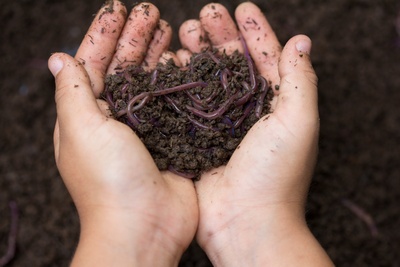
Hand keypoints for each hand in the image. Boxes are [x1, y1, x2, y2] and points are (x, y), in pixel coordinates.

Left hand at [48, 2, 196, 265]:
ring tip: (168, 28)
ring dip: (157, 54)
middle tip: (150, 11)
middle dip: (135, 37)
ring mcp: (145, 129)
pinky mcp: (170, 138)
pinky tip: (184, 62)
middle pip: (124, 67)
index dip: (104, 34)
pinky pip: (174, 102)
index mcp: (86, 116)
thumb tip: (58, 58)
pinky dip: (177, 80)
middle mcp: (114, 120)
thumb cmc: (109, 181)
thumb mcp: (83, 130)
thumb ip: (73, 91)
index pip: (92, 63)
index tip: (118, 9)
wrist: (146, 226)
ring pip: (150, 81)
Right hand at [178, 3, 332, 265]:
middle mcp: (248, 113)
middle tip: (204, 15)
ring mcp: (220, 126)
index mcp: (276, 105)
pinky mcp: (196, 139)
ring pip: (206, 80)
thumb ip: (300, 80)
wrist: (244, 224)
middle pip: (232, 65)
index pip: (266, 58)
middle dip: (219, 37)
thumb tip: (302, 41)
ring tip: (182, 34)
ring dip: (196, 55)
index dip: (255, 31)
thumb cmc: (276, 175)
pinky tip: (169, 66)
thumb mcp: (299, 123)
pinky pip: (186, 104)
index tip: (242, 8)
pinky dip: (179, 83)